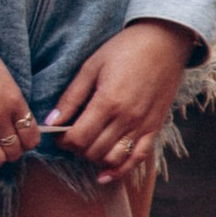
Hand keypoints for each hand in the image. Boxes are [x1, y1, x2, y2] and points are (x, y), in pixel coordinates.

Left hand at [43, 19, 192, 183]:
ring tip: (88, 147)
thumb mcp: (91, 67)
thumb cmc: (124, 49)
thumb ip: (71, 97)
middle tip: (70, 138)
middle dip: (76, 149)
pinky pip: (139, 157)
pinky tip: (106, 174)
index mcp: (108, 102)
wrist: (164, 42)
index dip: (62, 140)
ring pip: (114, 158)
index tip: (58, 134)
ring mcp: (143, 125)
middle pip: (93, 151)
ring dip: (96, 159)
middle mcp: (126, 118)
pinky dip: (121, 169)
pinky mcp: (155, 127)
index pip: (78, 138)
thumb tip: (51, 120)